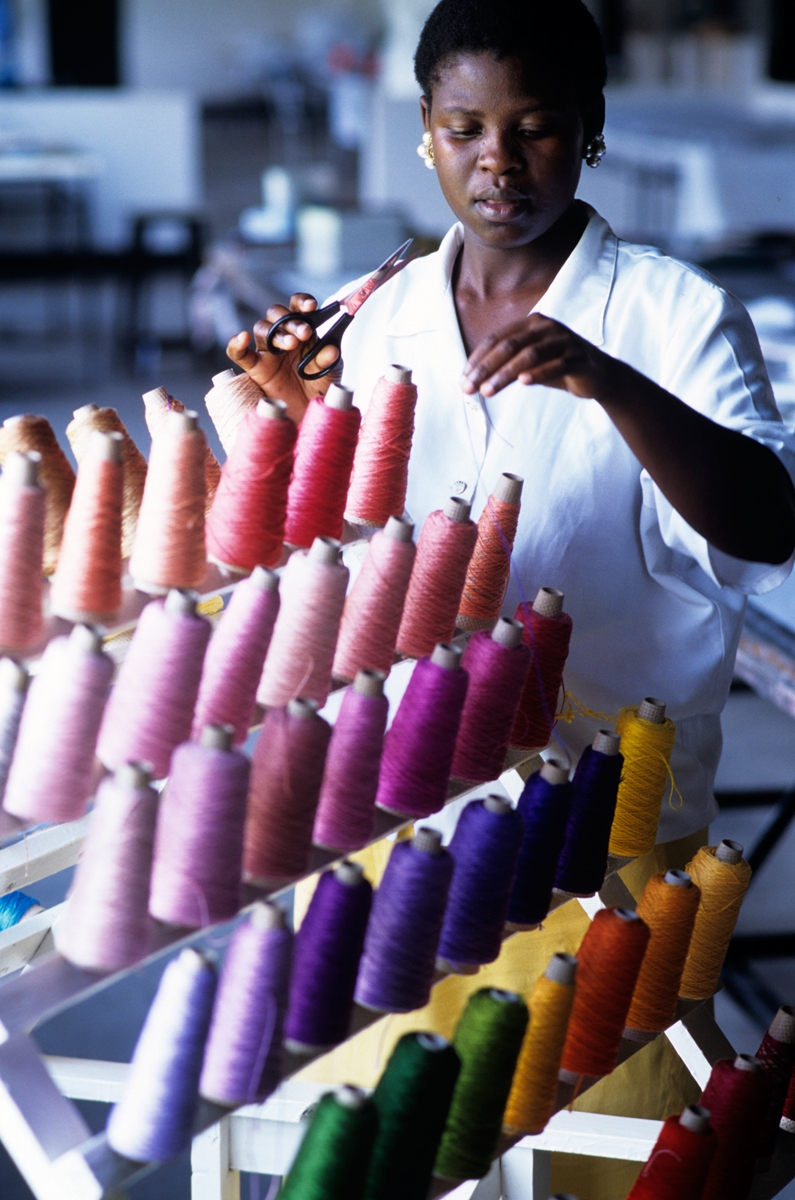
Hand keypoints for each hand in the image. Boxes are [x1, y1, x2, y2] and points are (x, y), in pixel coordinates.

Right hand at [226, 294, 340, 423]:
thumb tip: (330, 349)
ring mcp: (268, 352)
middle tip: (304, 333)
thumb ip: (329, 359)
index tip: (311, 307)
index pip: (297, 307)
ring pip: (262, 329)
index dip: (301, 302)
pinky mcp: (255, 368)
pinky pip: (239, 354)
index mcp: (302, 331)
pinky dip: (236, 344)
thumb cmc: (321, 387)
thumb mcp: (330, 371)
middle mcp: (283, 336)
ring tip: (291, 344)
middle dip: (291, 321)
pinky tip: (242, 338)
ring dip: (275, 333)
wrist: (310, 413)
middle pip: (277, 315)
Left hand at [462, 313, 615, 400]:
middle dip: (485, 368)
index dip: (477, 360)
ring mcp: (564, 340)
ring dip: (505, 374)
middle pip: (509, 345)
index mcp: (531, 323)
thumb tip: (474, 379)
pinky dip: (539, 373)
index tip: (463, 380)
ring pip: (529, 355)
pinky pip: (556, 365)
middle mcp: (546, 327)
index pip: (497, 339)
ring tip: (488, 391)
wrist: (599, 375)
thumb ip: (506, 365)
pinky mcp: (579, 357)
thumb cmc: (558, 367)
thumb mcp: (529, 363)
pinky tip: (523, 382)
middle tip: (469, 388)